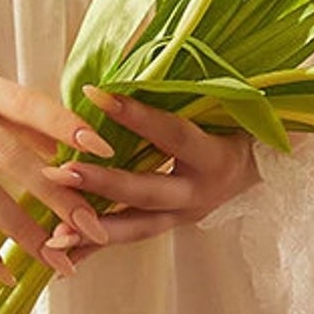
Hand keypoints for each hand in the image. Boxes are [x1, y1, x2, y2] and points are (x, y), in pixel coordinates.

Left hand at [39, 85, 260, 260]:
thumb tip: (136, 62)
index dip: (135, 115)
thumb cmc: (235, 124)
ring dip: (91, 229)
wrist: (260, 166)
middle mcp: (199, 194)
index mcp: (215, 158)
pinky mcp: (167, 227)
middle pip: (145, 192)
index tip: (94, 95)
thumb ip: (184, 93)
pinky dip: (91, 248)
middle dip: (101, 184)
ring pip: (134, 229)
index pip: (171, 134)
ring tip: (53, 233)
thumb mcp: (222, 107)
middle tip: (58, 173)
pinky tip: (59, 251)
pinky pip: (126, 241)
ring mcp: (182, 217)